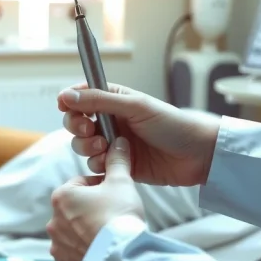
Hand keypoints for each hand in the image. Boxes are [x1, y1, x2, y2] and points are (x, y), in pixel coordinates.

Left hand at [46, 136, 143, 260]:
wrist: (122, 258)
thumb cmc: (119, 217)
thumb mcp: (121, 182)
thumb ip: (117, 161)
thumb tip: (118, 143)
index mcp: (62, 197)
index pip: (81, 184)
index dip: (100, 187)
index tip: (113, 195)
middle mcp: (53, 222)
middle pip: (76, 210)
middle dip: (91, 212)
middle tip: (113, 217)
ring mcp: (57, 248)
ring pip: (73, 235)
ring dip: (87, 235)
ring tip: (108, 238)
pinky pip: (74, 258)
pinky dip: (85, 256)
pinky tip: (101, 254)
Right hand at [58, 83, 219, 186]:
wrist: (197, 155)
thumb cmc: (172, 124)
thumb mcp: (135, 106)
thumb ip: (99, 101)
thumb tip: (66, 95)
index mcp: (115, 100)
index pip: (82, 96)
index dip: (70, 101)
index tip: (64, 106)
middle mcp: (112, 120)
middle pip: (77, 122)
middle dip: (76, 127)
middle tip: (88, 130)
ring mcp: (114, 144)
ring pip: (83, 145)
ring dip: (87, 147)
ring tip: (103, 147)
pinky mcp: (118, 165)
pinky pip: (96, 165)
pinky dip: (98, 164)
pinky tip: (111, 163)